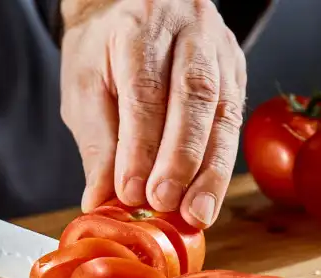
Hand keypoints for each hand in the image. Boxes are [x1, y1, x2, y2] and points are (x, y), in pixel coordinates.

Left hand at [61, 0, 246, 227]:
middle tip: (166, 204)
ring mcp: (220, 47)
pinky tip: (209, 195)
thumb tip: (101, 199)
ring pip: (223, 110)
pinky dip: (220, 163)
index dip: (140, 145)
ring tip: (197, 213)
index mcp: (140, 24)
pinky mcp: (236, 69)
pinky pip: (234, 120)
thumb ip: (97, 142)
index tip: (132, 191)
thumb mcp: (84, 86)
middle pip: (194, 95)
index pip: (145, 90)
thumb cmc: (104, 49)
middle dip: (181, 159)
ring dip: (211, 170)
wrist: (131, 7)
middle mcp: (189, 28)